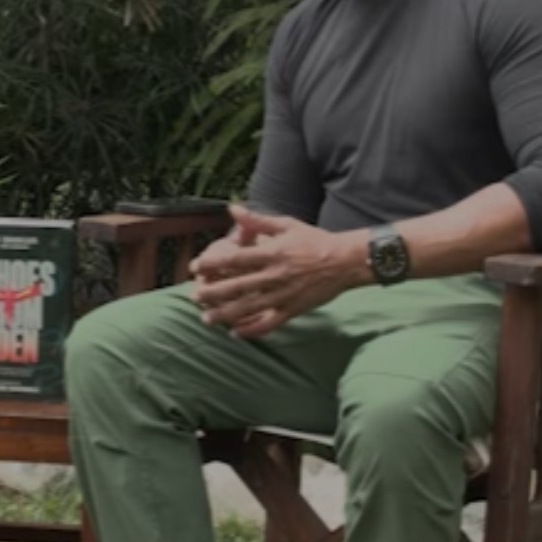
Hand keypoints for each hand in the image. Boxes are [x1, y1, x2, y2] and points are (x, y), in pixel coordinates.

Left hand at [189, 204, 366, 337]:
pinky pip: (270, 324)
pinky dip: (252, 331)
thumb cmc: (314, 240)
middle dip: (213, 292)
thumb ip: (257, 220)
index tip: (195, 267)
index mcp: (272, 252)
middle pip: (237, 286)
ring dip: (226, 315)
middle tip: (195, 296)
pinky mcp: (293, 309)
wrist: (347, 261)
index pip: (235, 259)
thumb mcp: (286, 225)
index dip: (212, 263)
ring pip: (249, 308)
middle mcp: (275, 275)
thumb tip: (232, 208)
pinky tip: (236, 333)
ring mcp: (284, 295)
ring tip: (206, 318)